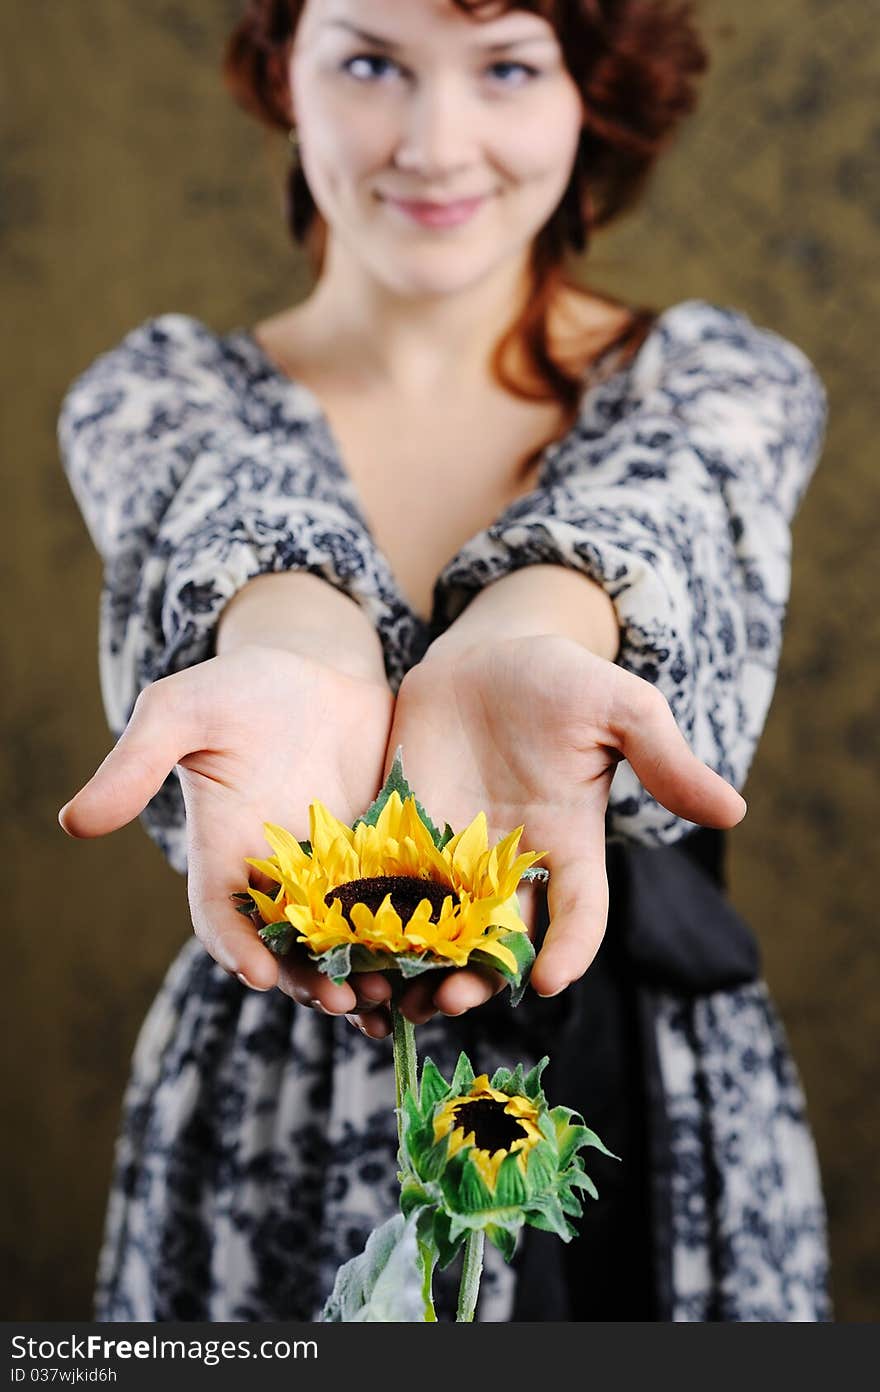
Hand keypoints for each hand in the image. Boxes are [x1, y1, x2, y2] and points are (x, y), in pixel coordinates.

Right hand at [58, 645, 397, 1027]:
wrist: (314, 669)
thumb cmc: (238, 687)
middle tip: (339, 999)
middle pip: (289, 948)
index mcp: (225, 858)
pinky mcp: (387, 859)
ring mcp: (336, 874)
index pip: (221, 918)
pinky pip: (399, 911)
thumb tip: (74, 821)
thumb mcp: (180, 711)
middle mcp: (279, 879)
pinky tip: (439, 964)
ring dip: (364, 976)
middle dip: (310, 980)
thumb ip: (136, 763)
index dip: (235, 948)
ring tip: (390, 998)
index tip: (256, 972)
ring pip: (346, 945)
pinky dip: (414, 943)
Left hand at [361, 633, 745, 1029]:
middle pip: (500, 939)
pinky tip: (346, 947)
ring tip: (392, 994)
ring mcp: (452, 851)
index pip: (578, 913)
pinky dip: (369, 921)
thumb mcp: (621, 708)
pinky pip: (385, 885)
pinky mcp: (400, 831)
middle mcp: (510, 863)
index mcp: (568, 845)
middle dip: (477, 977)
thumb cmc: (563, 681)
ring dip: (418, 964)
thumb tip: (735, 810)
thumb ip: (665, 758)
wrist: (487, 655)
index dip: (570, 949)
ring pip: (438, 927)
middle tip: (449, 999)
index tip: (549, 981)